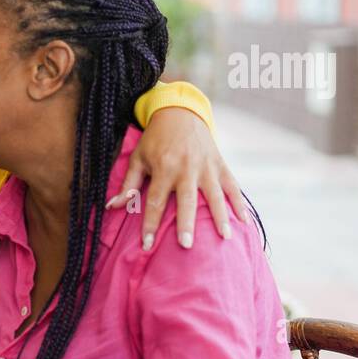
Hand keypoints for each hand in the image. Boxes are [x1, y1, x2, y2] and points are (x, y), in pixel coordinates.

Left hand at [105, 107, 247, 250]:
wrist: (180, 113)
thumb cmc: (155, 139)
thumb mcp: (138, 158)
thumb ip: (129, 184)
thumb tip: (113, 206)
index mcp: (164, 168)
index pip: (155, 202)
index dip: (150, 224)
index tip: (147, 245)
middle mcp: (187, 169)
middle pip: (186, 201)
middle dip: (186, 223)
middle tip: (186, 245)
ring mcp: (207, 167)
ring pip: (215, 195)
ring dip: (220, 217)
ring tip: (225, 237)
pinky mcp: (220, 164)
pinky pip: (232, 185)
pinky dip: (239, 203)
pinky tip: (244, 221)